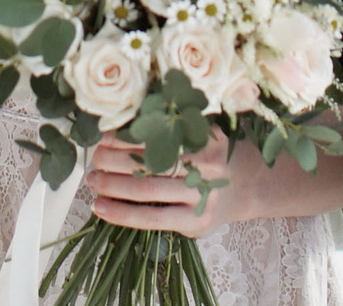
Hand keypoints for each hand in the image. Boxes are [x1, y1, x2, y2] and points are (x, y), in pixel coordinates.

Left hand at [86, 129, 257, 237]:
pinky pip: (152, 218)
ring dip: (111, 184)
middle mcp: (206, 166)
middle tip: (95, 157)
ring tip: (91, 180)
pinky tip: (100, 208)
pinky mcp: (195, 222)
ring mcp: (202, 196)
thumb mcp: (205, 131)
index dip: (127, 135)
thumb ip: (176, 125)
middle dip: (114, 159)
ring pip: (147, 189)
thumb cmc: (215, 154)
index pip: (158, 134)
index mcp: (205, 137)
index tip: (105, 135)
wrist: (250, 185)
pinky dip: (121, 214)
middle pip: (150, 160)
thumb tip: (124, 120)